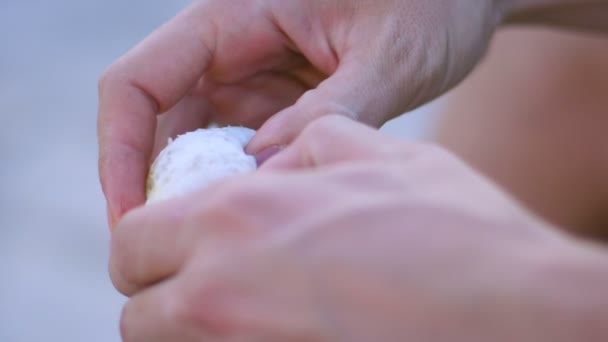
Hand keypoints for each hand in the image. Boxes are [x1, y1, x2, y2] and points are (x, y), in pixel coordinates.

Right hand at [97, 0, 503, 224]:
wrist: (459, 2)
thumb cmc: (431, 5)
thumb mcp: (390, 56)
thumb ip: (330, 112)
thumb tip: (264, 171)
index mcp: (234, 15)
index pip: (139, 80)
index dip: (119, 151)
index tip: (131, 217)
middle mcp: (229, 48)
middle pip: (156, 121)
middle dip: (155, 187)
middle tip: (178, 251)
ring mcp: (250, 80)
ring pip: (193, 144)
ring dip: (196, 193)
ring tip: (223, 242)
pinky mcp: (275, 106)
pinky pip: (236, 153)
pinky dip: (236, 189)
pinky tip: (257, 219)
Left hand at [110, 116, 607, 340]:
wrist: (514, 313)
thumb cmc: (451, 230)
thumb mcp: (372, 153)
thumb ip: (304, 147)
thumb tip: (277, 160)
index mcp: (233, 220)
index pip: (130, 243)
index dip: (147, 244)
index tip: (171, 246)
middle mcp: (219, 295)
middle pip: (137, 313)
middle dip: (161, 293)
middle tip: (205, 280)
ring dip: (188, 329)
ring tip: (243, 305)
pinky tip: (275, 325)